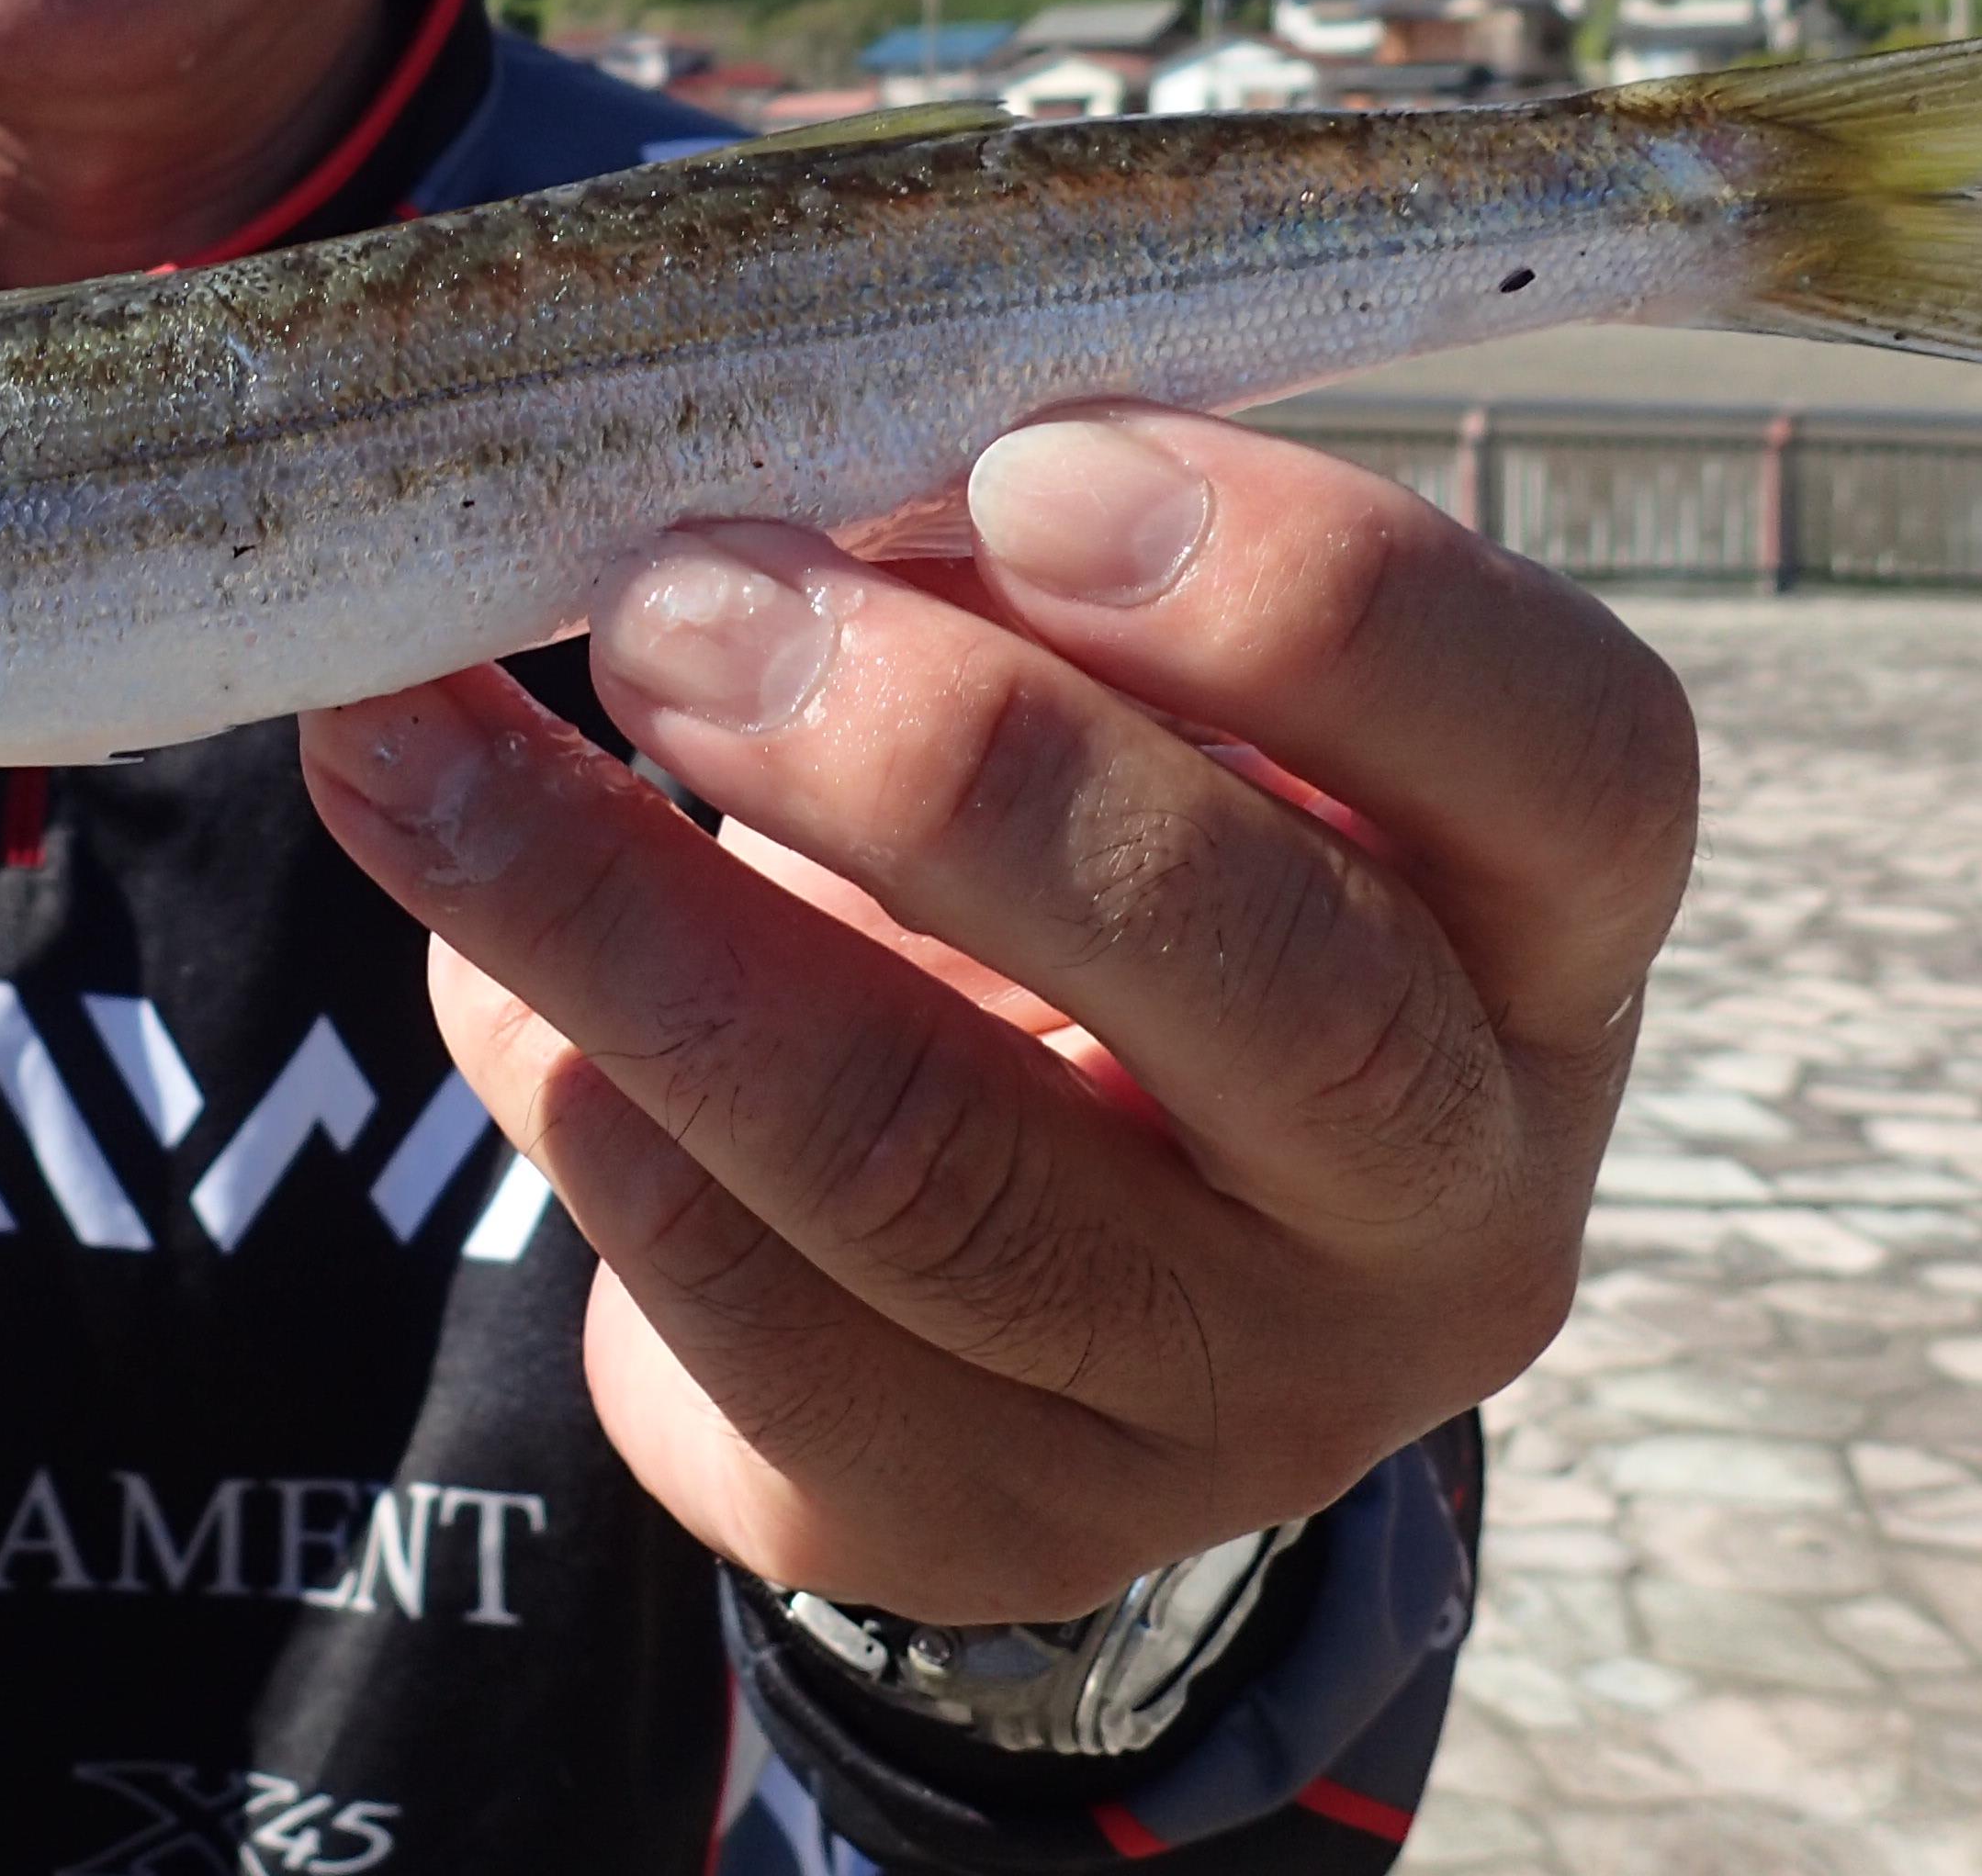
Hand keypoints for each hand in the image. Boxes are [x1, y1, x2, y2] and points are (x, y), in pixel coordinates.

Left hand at [299, 407, 1694, 1625]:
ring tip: (413, 744)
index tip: (1026, 462)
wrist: (1041, 1277)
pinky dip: (584, 1101)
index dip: (1316, 604)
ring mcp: (1237, 1399)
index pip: (1568, 758)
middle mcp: (1446, 1192)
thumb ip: (1024, 601)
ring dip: (634, 922)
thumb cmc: (1099, 883)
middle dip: (940, 764)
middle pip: (1266, 983)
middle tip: (668, 599)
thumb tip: (763, 472)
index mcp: (1540, 926)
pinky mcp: (988, 1517)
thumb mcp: (1140, 727)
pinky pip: (759, 1318)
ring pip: (936, 1168)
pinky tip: (467, 952)